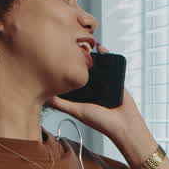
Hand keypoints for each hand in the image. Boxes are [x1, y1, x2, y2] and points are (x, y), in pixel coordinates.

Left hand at [46, 44, 154, 163]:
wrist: (124, 124)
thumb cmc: (101, 122)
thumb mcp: (77, 111)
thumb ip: (61, 104)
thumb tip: (44, 96)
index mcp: (80, 96)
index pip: (69, 80)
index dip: (62, 70)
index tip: (54, 59)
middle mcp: (91, 88)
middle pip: (81, 71)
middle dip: (75, 60)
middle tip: (69, 47)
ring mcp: (103, 82)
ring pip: (95, 66)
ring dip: (90, 56)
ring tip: (84, 44)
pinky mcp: (115, 78)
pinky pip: (110, 64)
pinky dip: (106, 55)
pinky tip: (100, 48)